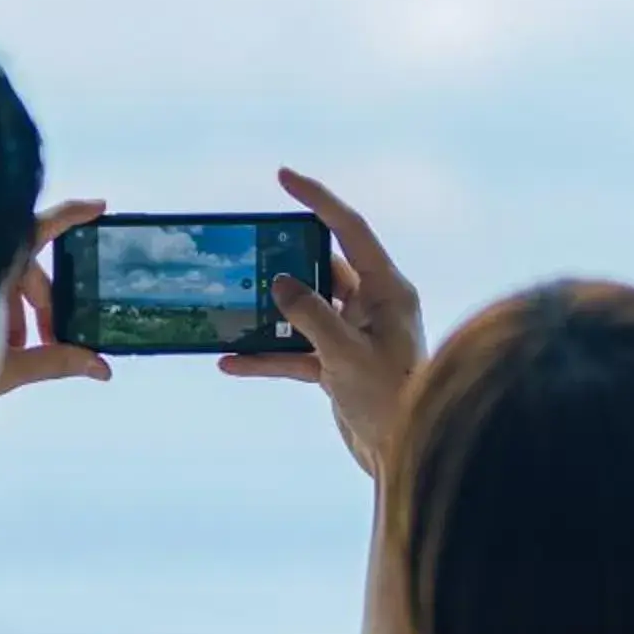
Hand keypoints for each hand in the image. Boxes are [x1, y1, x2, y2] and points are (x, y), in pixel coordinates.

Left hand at [0, 199, 113, 396]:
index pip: (35, 231)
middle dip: (45, 299)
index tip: (99, 209)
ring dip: (21, 309)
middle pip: (24, 265)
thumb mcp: (3, 369)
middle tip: (56, 336)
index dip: (69, 215)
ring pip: (3, 279)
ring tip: (23, 349)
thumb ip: (54, 361)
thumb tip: (104, 369)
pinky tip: (1, 345)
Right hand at [219, 169, 425, 477]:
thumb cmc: (391, 399)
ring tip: (230, 302)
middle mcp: (372, 306)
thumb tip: (278, 281)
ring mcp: (353, 335)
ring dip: (269, 312)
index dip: (317, 200)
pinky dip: (266, 356)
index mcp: (388, 290)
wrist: (403, 455)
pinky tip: (230, 362)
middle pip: (321, 267)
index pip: (349, 230)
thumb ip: (311, 314)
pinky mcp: (337, 365)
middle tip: (246, 248)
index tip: (283, 178)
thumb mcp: (346, 354)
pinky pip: (294, 352)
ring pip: (303, 310)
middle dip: (283, 259)